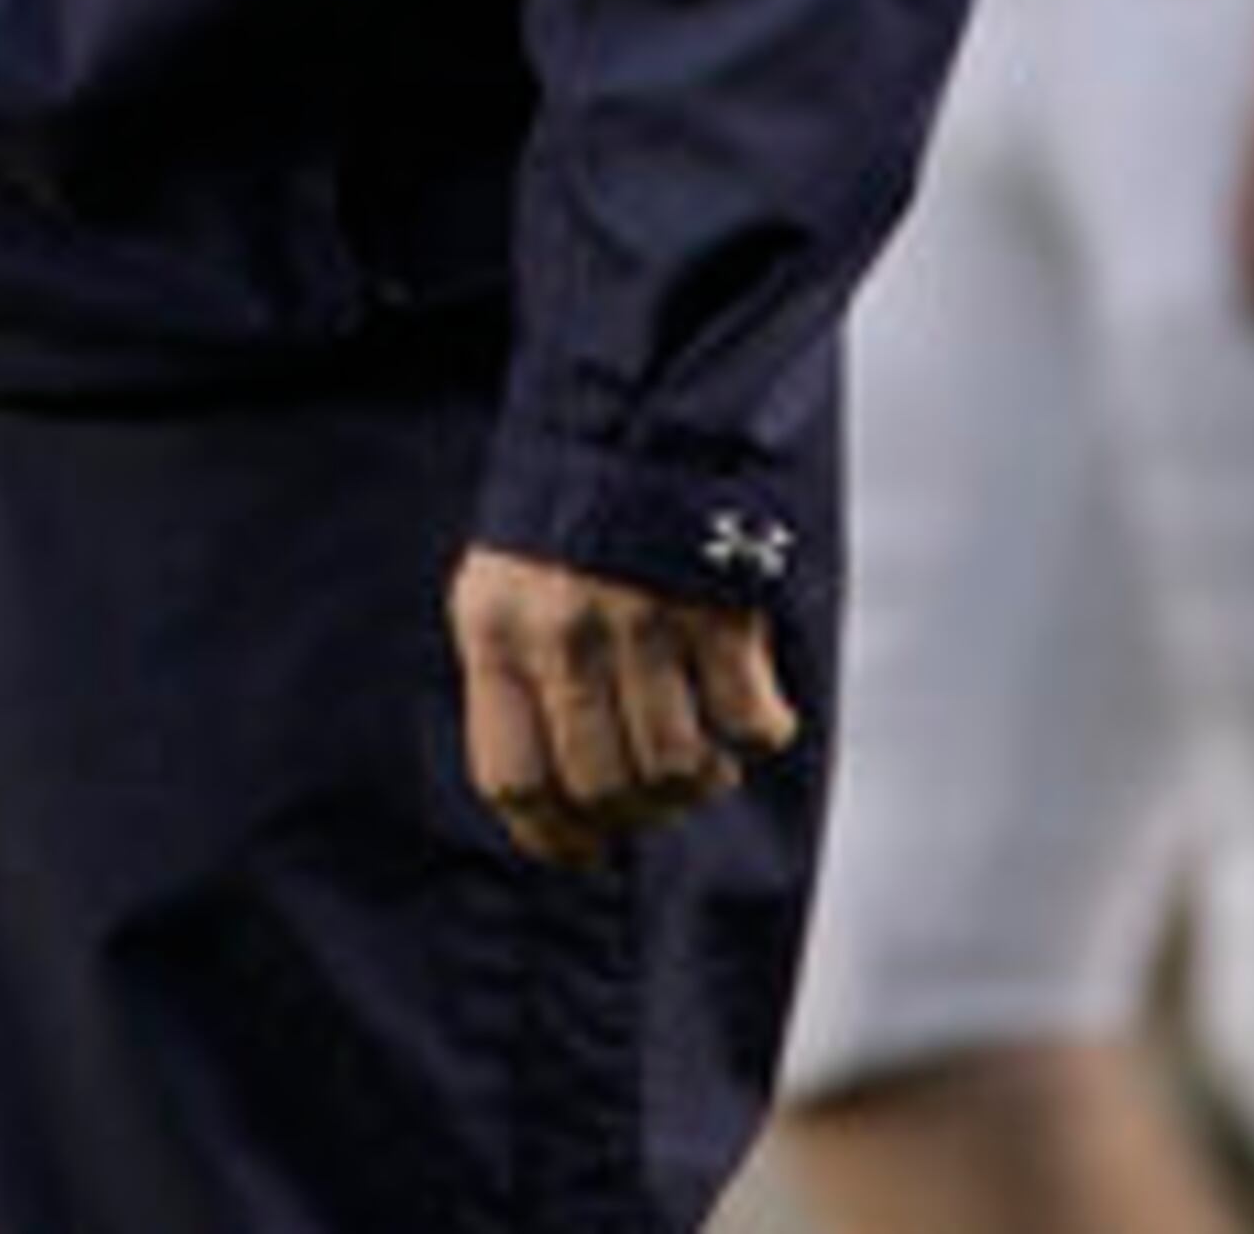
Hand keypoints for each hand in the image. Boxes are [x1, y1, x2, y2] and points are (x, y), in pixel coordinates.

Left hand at [446, 544, 796, 867]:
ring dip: (700, 782)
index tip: (585, 847)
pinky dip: (759, 729)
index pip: (512, 782)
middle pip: (601, 788)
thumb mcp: (504, 585)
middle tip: (656, 795)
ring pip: (677, 770)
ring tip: (706, 758)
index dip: (553, 836)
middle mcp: (561, 632)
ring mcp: (642, 620)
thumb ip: (517, 682)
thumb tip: (556, 810)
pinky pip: (750, 723)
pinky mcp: (715, 607)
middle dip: (635, 813)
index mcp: (494, 628)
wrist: (638, 407)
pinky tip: (750, 703)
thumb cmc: (567, 514)